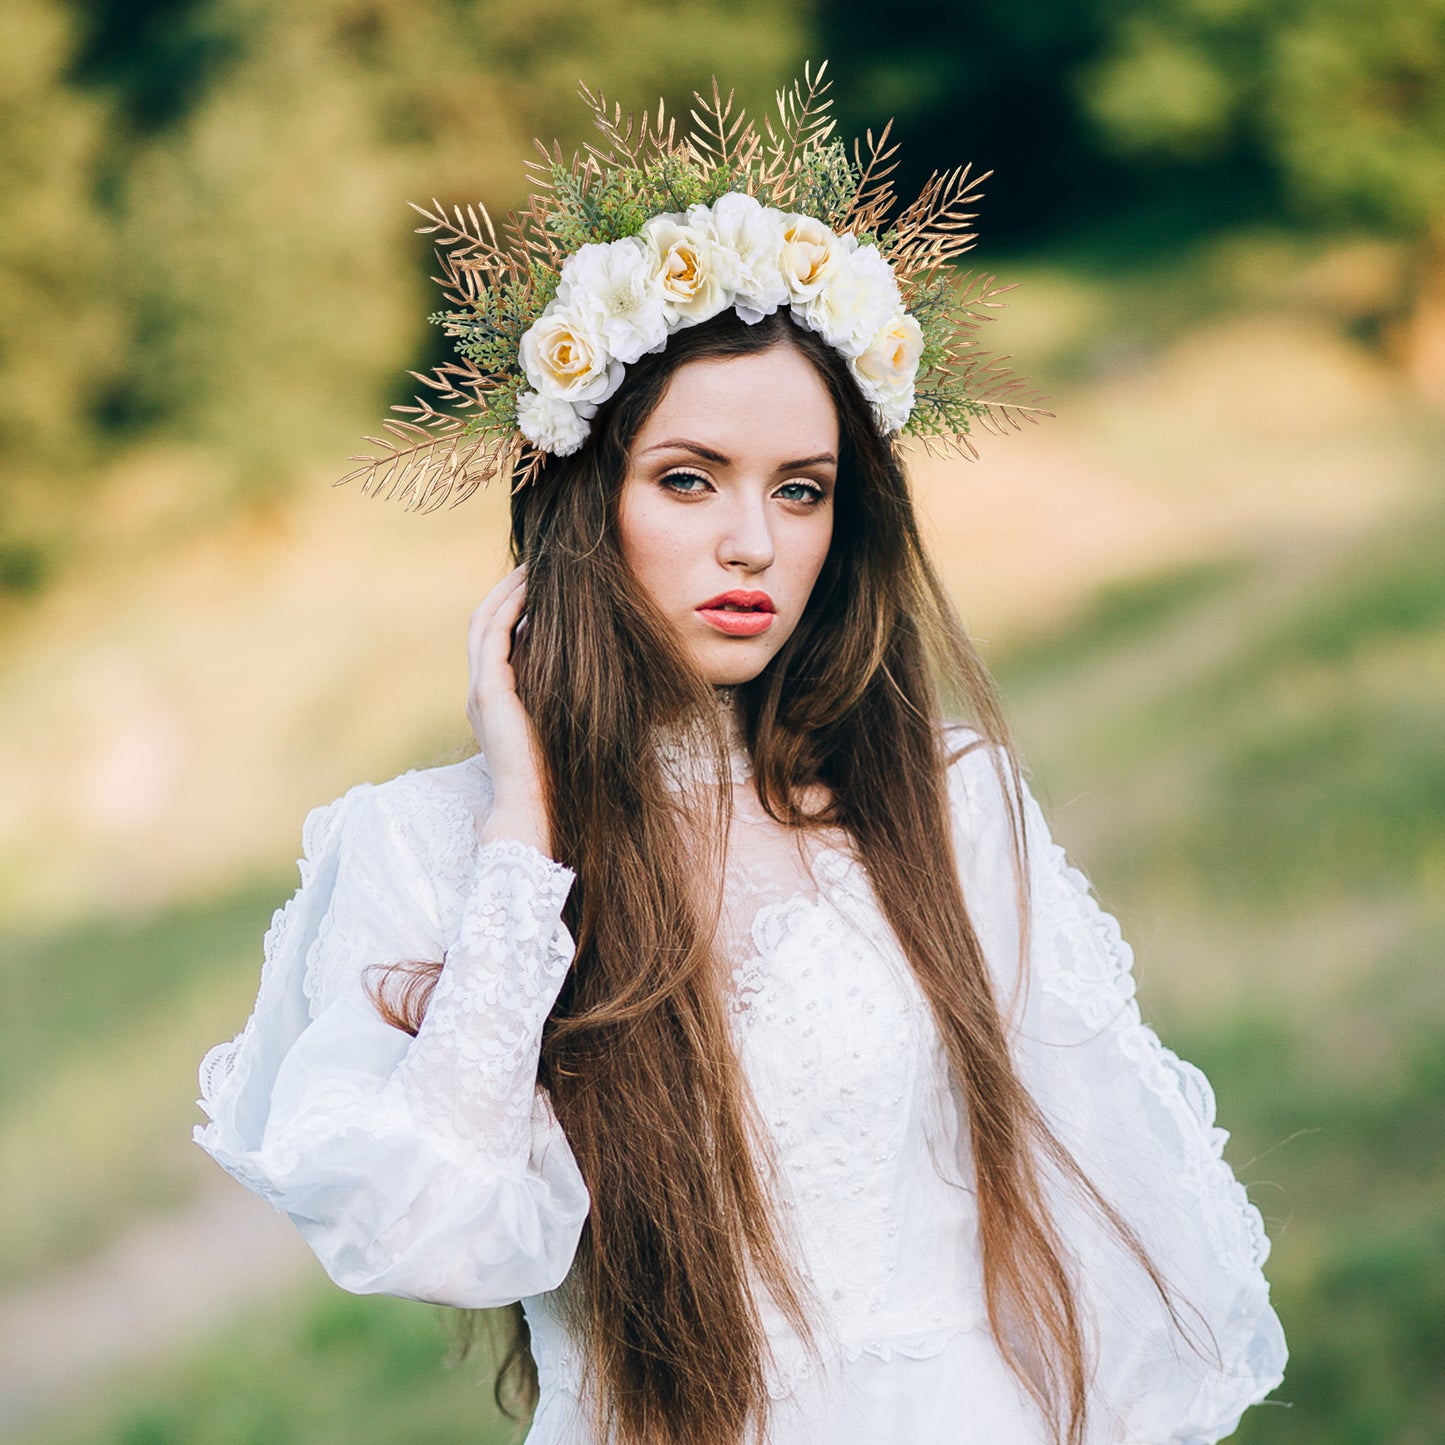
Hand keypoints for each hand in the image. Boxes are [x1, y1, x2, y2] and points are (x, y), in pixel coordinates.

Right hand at [467, 567, 551, 856]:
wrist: (534, 808)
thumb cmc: (556, 774)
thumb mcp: (559, 722)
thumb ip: (558, 692)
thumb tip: (580, 659)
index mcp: (493, 699)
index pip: (495, 638)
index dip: (512, 606)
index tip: (538, 583)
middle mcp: (480, 690)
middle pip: (484, 622)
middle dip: (506, 589)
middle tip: (534, 563)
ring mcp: (479, 690)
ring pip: (484, 622)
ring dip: (506, 590)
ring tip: (532, 567)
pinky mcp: (488, 692)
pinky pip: (493, 635)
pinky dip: (509, 608)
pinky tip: (530, 591)